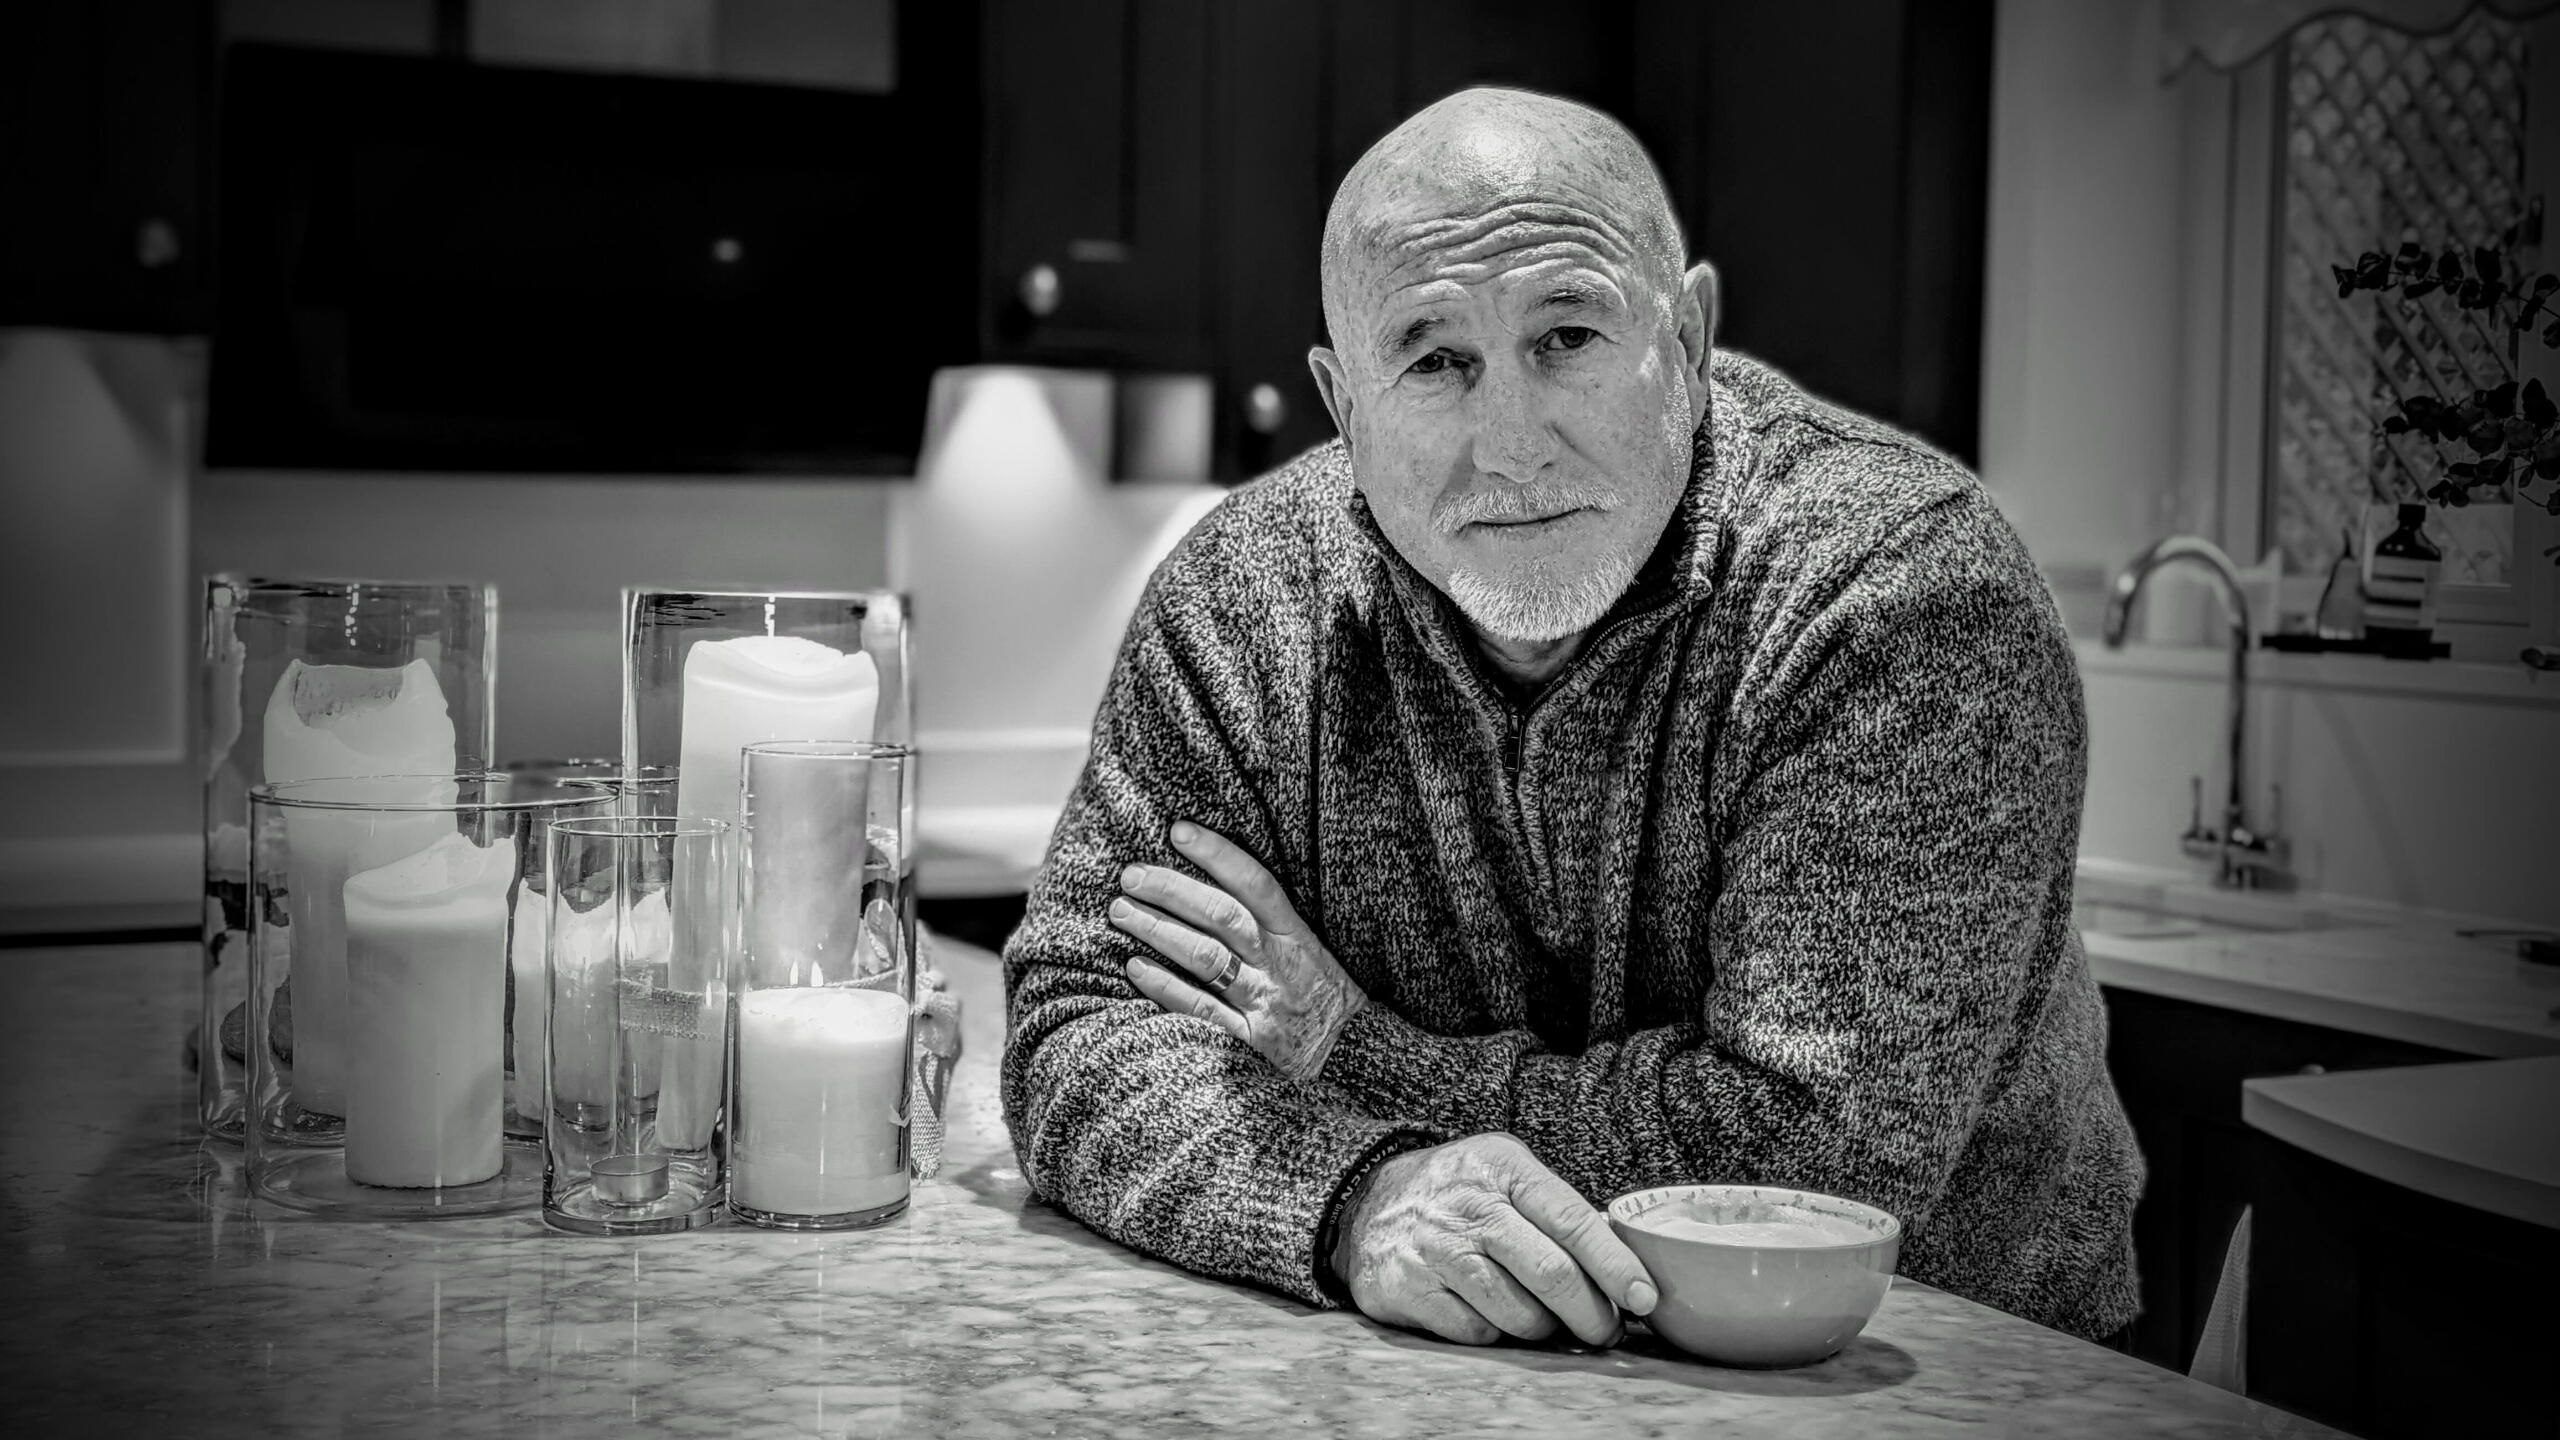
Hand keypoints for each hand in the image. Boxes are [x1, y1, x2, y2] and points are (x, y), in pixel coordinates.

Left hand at [1109, 821, 1366, 1083]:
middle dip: (1172, 891)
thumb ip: (1271, 923)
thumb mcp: (1312, 951)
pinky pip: (1201, 1010)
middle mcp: (1281, 965)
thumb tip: (1214, 882)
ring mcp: (1265, 1003)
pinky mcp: (1249, 1041)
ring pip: (1206, 958)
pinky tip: (1135, 967)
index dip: (1218, 854)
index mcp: (1298, 937)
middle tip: (1131, 875)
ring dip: (1158, 931)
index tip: (1179, 831)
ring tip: (1121, 911)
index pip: (1257, 885)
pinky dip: (1165, 987)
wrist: (1355, 1060)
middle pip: (1222, 917)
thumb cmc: (1325, 998)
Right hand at [1333, 1134, 1656, 1347]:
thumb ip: (1558, 1208)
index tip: (1645, 1297)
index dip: (1615, 1265)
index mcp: (1503, 1170)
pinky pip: (1478, 1333)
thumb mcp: (1506, 1172)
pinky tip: (1497, 1316)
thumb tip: (1623, 1261)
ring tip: (1547, 1319)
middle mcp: (1468, 1208)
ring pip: (1518, 1314)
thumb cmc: (1458, 1191)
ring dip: (1545, 1328)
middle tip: (1607, 1330)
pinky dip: (1497, 1333)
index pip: (1572, 1222)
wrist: (1366, 1204)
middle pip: (1552, 1275)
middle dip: (1593, 1314)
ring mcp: (1436, 1251)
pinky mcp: (1409, 1291)